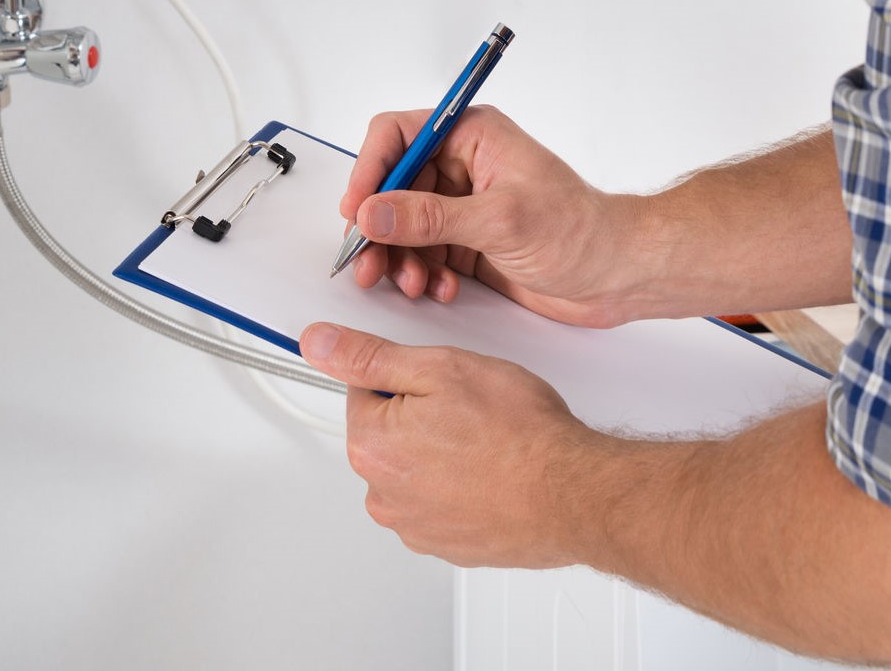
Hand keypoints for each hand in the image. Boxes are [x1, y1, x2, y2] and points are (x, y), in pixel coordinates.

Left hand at [300, 322, 600, 566]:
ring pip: (414, 469)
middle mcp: (385, 496)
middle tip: (470, 409)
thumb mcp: (440, 368)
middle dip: (421, 415)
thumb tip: (319, 344)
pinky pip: (440, 502)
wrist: (571, 493)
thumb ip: (370, 357)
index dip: (407, 376)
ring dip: (441, 452)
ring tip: (486, 441)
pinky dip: (460, 486)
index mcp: (372, 447)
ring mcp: (417, 528)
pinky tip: (492, 472)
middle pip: (387, 433)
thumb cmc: (517, 434)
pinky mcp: (449, 546)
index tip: (439, 382)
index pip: (364, 390)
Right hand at [340, 103, 643, 326]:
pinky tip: (440, 288)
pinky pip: (423, 251)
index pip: (398, 135)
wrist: (619, 274)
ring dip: (399, 255)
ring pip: (402, 223)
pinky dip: (422, 272)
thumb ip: (431, 217)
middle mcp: (463, 164)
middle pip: (392, 184)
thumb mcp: (501, 221)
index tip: (356, 210)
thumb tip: (374, 211)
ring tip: (411, 283)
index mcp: (473, 135)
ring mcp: (464, 204)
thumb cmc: (582, 231)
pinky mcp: (468, 240)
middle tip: (368, 261)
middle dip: (379, 226)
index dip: (370, 169)